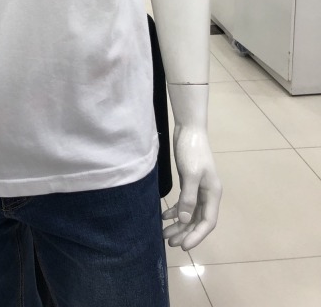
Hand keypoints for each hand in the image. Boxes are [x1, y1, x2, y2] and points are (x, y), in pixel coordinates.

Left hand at [162, 125, 221, 250]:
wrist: (188, 129)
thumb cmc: (192, 151)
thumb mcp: (191, 174)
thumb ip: (188, 197)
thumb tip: (184, 219)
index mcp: (213, 194)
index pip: (208, 222)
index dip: (197, 236)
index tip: (184, 247)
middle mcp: (207, 194)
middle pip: (197, 221)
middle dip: (185, 233)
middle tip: (169, 243)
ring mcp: (198, 189)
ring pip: (189, 214)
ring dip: (178, 224)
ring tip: (164, 234)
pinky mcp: (188, 183)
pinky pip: (183, 203)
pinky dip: (174, 211)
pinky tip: (163, 216)